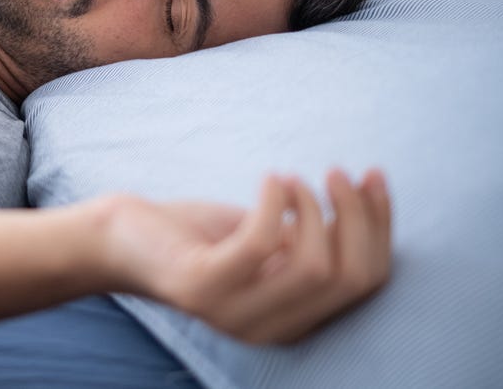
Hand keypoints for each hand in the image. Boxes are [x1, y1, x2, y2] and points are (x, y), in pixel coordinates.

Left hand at [99, 169, 391, 343]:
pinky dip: (273, 202)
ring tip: (289, 178)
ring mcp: (234, 314)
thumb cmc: (199, 236)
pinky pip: (260, 243)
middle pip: (349, 276)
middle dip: (356, 216)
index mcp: (295, 321)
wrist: (122, 240)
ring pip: (314, 265)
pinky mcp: (202, 287)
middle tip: (336, 172)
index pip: (367, 282)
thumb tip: (369, 199)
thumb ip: (314, 238)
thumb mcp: (269, 240)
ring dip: (311, 208)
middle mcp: (270, 330)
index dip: (380, 227)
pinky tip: (269, 179)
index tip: (375, 176)